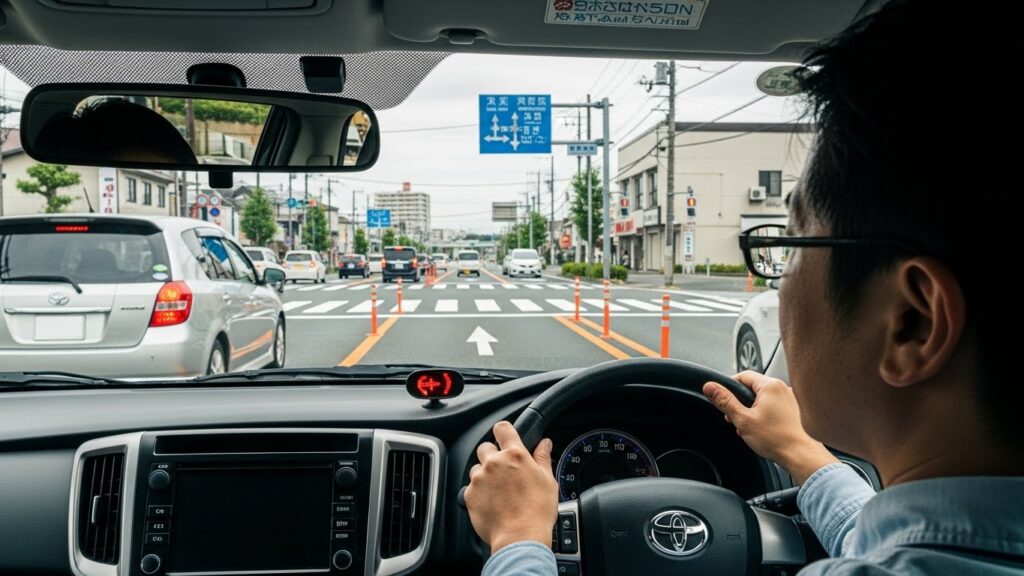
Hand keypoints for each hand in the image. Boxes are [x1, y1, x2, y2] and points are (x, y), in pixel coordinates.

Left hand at [464, 421, 557, 553]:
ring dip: (485, 474)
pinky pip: (471, 487)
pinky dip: (479, 492)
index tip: (506, 438)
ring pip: (477, 468)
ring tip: (499, 491)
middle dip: (493, 455)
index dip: (504, 431)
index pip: (502, 428)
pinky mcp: (469, 494)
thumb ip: (542, 458)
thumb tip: (545, 443)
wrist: (519, 537)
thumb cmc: (537, 511)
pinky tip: (492, 503)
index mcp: (514, 454)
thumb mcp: (547, 480)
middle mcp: (494, 462)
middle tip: (505, 471)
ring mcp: (479, 478)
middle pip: (486, 447)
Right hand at [703, 371, 836, 483]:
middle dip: (741, 403)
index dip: (729, 388)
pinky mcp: (796, 410)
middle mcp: (783, 388)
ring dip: (753, 411)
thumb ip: (725, 402)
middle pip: (753, 388)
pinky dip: (766, 415)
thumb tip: (710, 387)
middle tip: (736, 419)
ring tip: (751, 428)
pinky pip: (775, 407)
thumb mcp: (743, 420)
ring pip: (763, 399)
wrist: (802, 456)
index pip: (742, 376)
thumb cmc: (777, 439)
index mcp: (770, 385)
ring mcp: (791, 399)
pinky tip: (764, 430)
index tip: (723, 400)